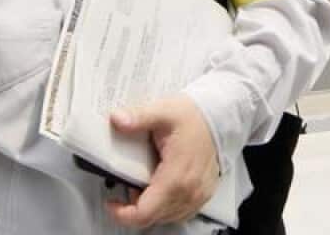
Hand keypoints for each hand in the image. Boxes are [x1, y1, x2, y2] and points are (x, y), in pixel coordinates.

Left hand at [105, 95, 219, 228]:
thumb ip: (138, 117)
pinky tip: (159, 191)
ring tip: (141, 186)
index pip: (146, 212)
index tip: (111, 203)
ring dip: (150, 208)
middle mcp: (189, 192)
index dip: (124, 213)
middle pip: (154, 217)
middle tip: (126, 185)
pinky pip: (180, 213)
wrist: (218, 118)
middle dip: (134, 208)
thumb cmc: (192, 116)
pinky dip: (165, 208)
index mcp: (176, 176)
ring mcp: (198, 196)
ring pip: (167, 217)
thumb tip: (116, 119)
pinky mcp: (203, 196)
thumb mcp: (162, 111)